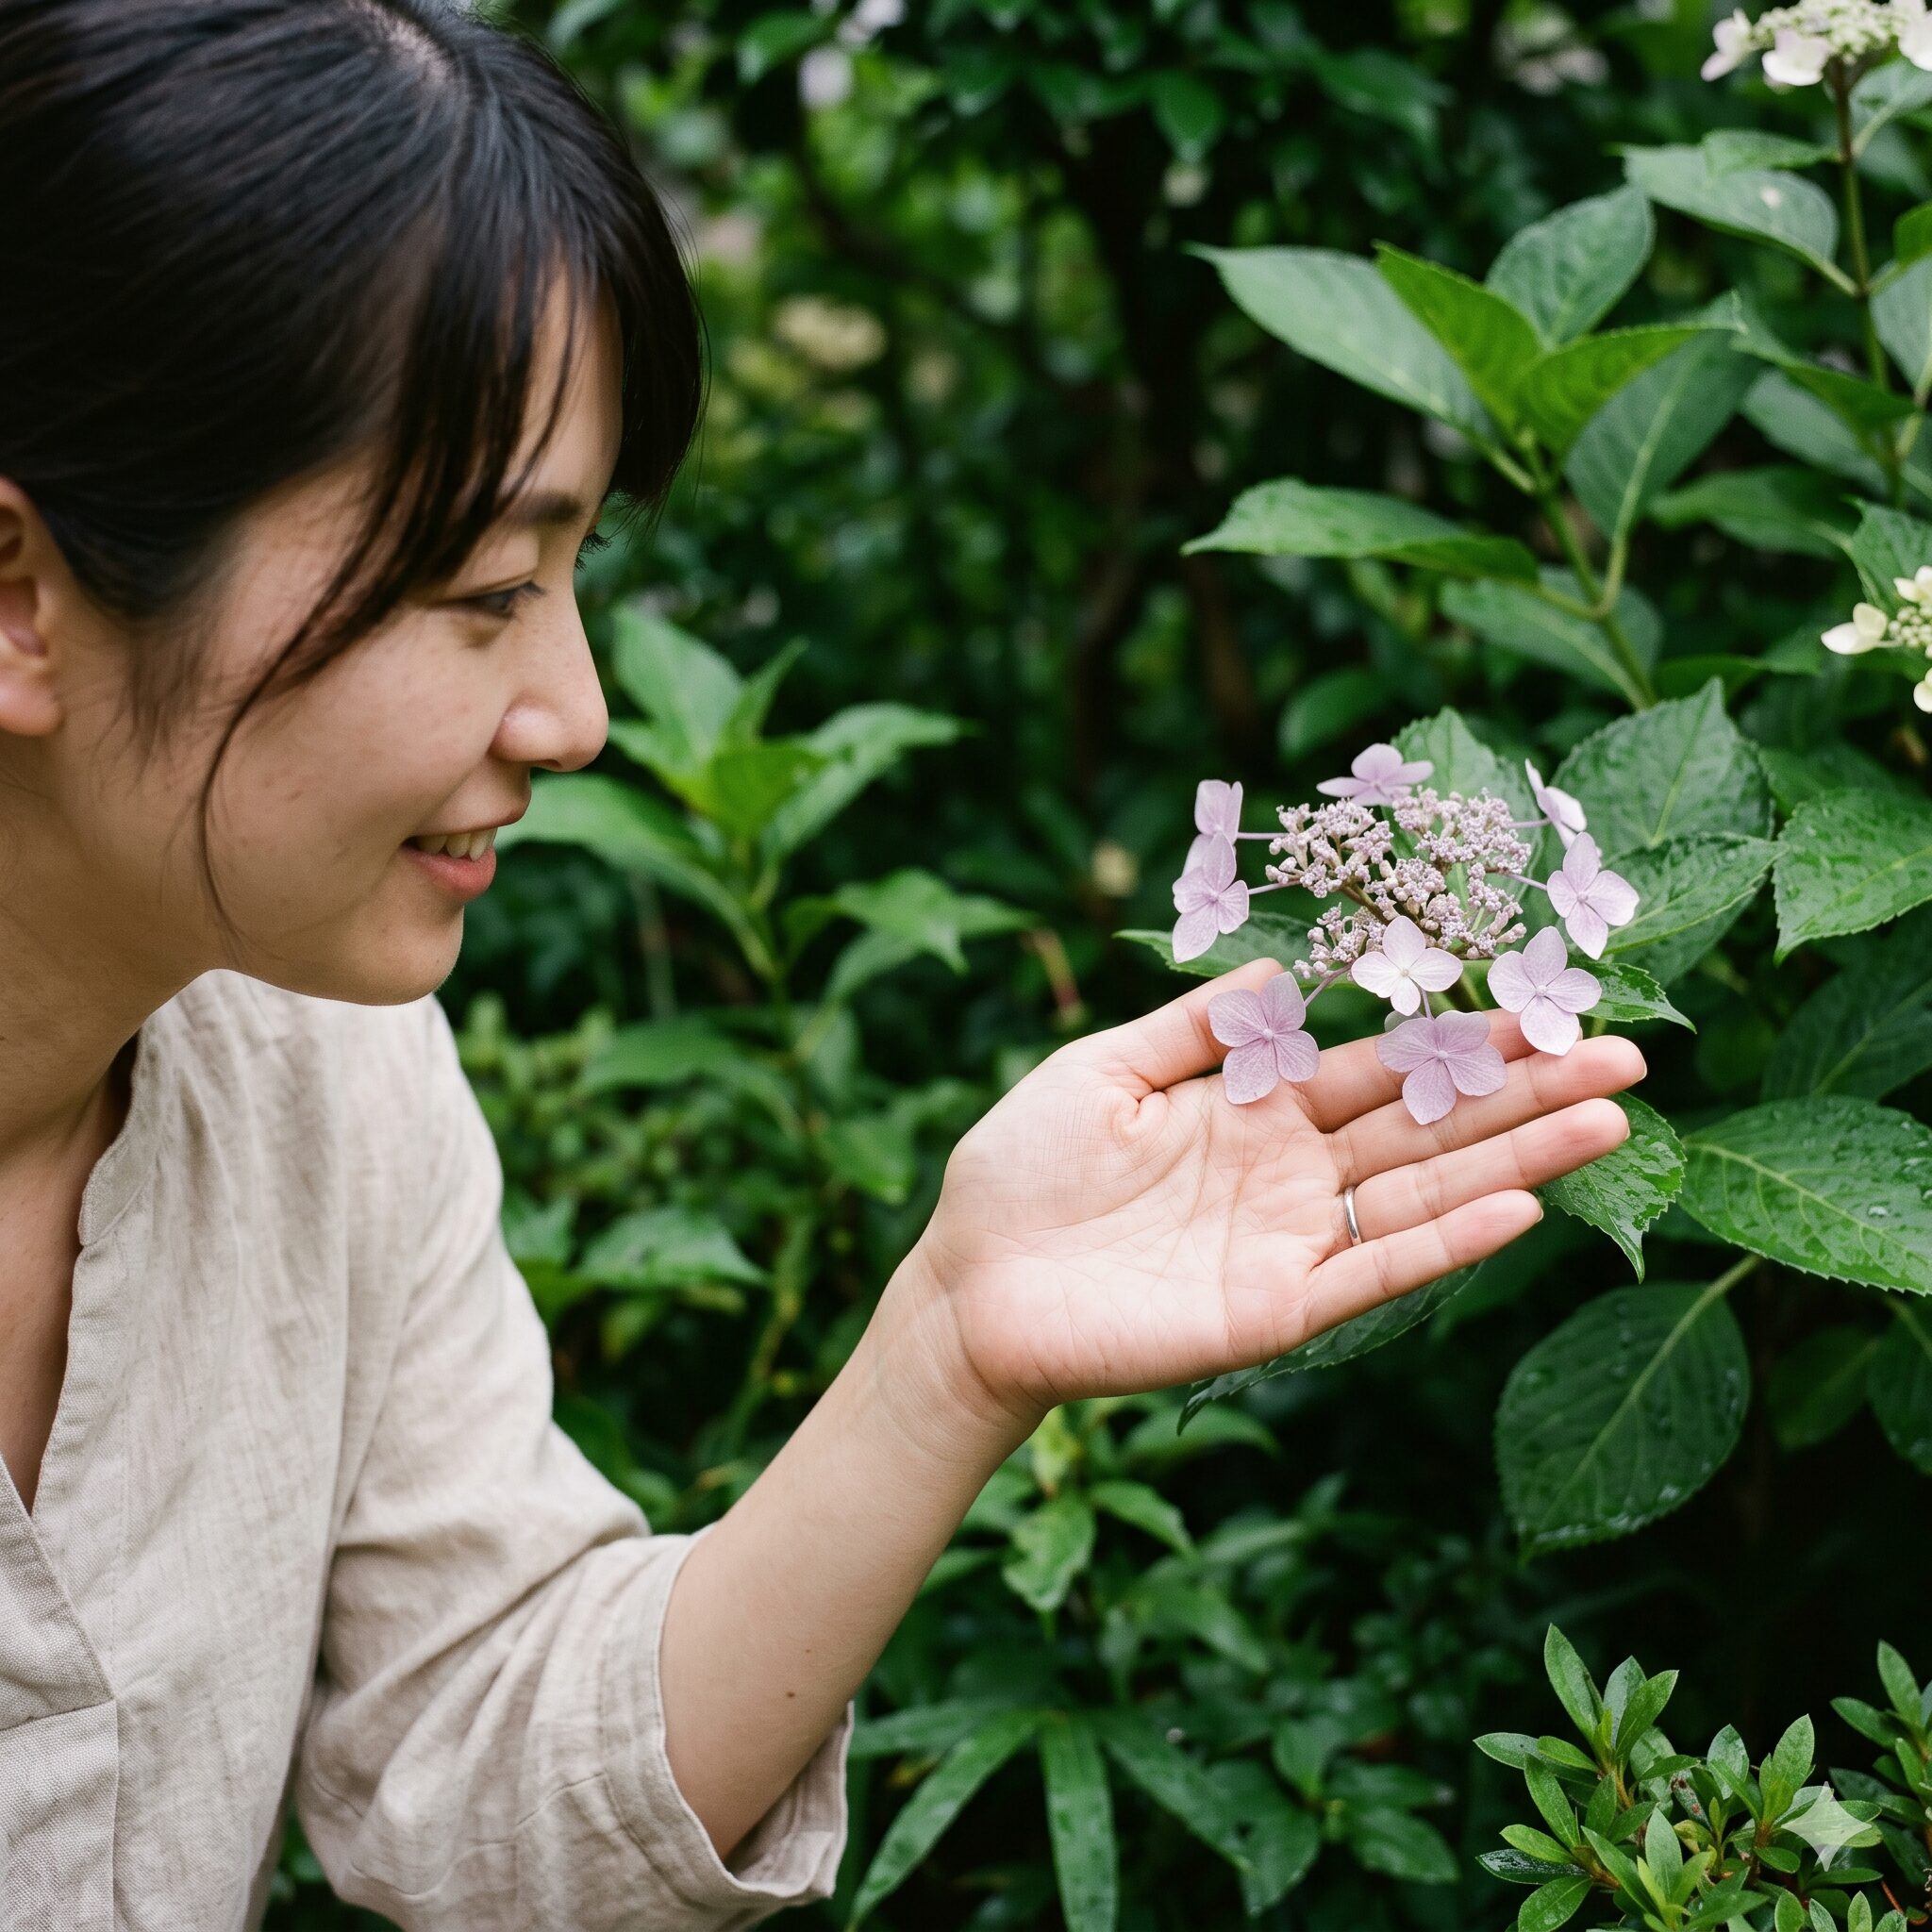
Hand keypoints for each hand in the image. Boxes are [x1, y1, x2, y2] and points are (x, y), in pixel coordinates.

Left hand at [880, 955, 1644, 1450]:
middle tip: (1627, 1056)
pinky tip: (1521, 1209)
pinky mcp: (1275, 1310)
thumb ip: (1195, 1027)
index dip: (1459, 1036)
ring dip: (1519, 1160)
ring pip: (1425, 1191)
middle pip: (1428, 1124)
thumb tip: (1285, 972)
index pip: (1380, 1065)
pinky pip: (1374, 1273)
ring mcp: (1290, 1242)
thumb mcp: (1102, 1070)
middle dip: (1525, 1091)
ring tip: (1609, 1121)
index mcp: (1255, 1107)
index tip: (1544, 1003)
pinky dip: (1446, 1243)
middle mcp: (1291, 1172)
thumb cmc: (1020, 1171)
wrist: (967, 1284)